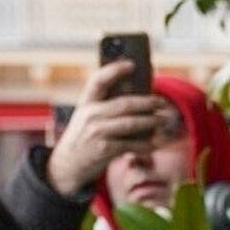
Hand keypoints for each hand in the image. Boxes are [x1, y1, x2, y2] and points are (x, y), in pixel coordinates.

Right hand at [47, 61, 166, 199]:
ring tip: (162, 120)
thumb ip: (104, 106)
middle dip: (146, 102)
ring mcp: (98, 133)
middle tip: (161, 102)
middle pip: (124, 104)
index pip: (99, 79)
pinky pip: (131, 145)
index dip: (115, 70)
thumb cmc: (83, 137)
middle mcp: (91, 115)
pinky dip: (145, 144)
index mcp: (86, 102)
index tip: (132, 64)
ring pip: (130, 124)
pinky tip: (155, 142)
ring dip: (150, 122)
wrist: (67, 164)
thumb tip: (135, 99)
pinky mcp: (104, 150)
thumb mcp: (87, 117)